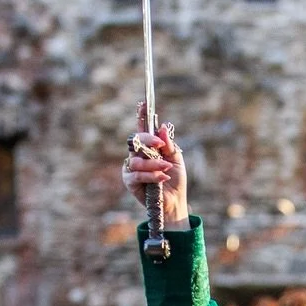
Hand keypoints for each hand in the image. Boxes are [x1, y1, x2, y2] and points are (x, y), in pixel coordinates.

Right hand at [123, 104, 189, 229]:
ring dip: (153, 164)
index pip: (143, 129)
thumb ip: (169, 145)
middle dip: (148, 141)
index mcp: (149, 147)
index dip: (142, 116)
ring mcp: (132, 167)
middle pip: (136, 140)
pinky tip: (162, 178)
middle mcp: (138, 154)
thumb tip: (162, 127)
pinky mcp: (130, 181)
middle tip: (160, 144)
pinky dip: (151, 176)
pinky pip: (137, 175)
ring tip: (166, 169)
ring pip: (137, 160)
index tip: (144, 103)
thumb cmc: (175, 180)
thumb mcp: (176, 159)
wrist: (174, 201)